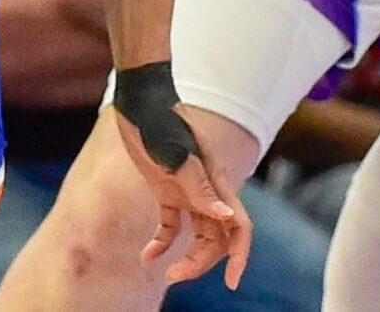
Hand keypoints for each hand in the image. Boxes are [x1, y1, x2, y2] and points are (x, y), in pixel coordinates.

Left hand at [112, 79, 251, 289]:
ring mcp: (188, 190)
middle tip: (175, 276)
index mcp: (215, 181)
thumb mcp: (175, 155)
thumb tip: (226, 218)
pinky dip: (161, 243)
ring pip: (198, 234)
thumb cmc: (158, 121)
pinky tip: (146, 256)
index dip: (239, 255)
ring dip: (185, 257)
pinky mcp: (168, 189)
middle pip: (217, 237)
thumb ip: (199, 187)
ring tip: (164, 271)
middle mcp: (207, 189)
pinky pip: (172, 226)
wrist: (140, 97)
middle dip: (202, 262)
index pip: (238, 225)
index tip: (232, 282)